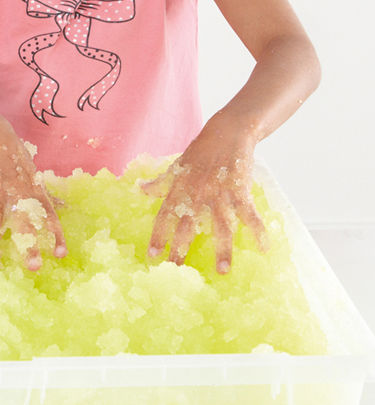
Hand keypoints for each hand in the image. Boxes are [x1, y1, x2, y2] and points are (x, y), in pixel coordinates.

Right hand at [0, 127, 66, 270]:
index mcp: (34, 190)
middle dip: (29, 245)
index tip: (60, 254)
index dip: (56, 234)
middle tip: (33, 267)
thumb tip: (66, 207)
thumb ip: (47, 194)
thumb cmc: (14, 156)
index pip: (49, 215)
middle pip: (25, 222)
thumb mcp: (34, 174)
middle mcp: (17, 192)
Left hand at [145, 115, 267, 273]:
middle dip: (181, 248)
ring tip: (222, 271)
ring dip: (222, 249)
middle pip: (187, 225)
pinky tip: (264, 249)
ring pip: (220, 225)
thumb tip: (139, 188)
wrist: (226, 133)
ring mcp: (219, 194)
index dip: (157, 236)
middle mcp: (196, 195)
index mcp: (179, 190)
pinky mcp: (240, 190)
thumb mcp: (176, 167)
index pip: (164, 216)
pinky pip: (250, 214)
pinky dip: (258, 231)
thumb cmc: (199, 153)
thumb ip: (159, 182)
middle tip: (177, 271)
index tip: (152, 256)